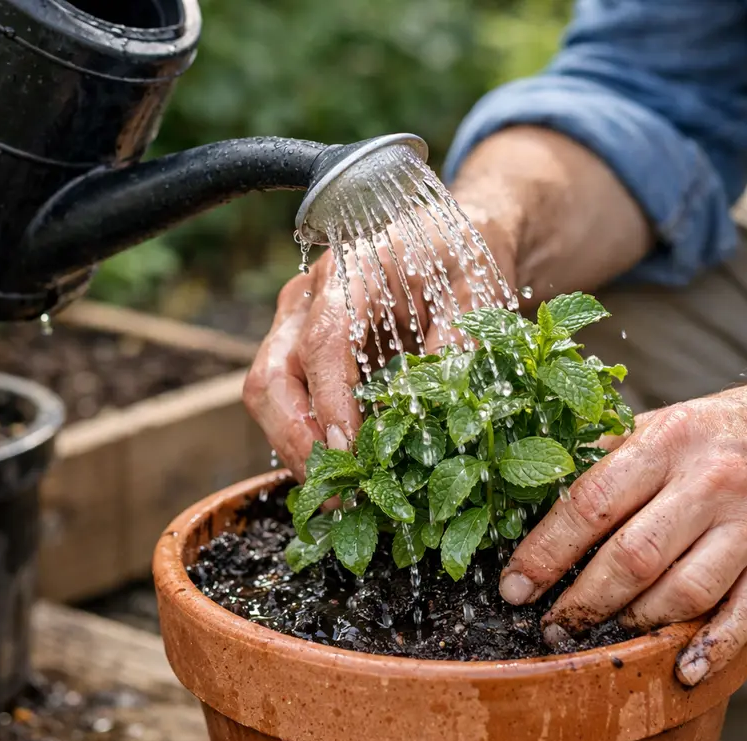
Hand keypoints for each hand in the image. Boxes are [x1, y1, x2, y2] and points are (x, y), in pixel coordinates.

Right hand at [245, 126, 653, 479]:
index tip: (351, 451)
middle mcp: (310, 296)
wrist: (452, 240)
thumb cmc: (465, 262)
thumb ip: (460, 343)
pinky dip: (306, 443)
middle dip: (298, 441)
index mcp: (353, 269)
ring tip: (342, 495)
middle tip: (340, 492)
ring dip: (296, 450)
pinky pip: (285, 404)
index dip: (332, 402)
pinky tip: (343, 473)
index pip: (324, 341)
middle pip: (271, 376)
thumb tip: (439, 409)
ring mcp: (296, 325)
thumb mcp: (480, 293)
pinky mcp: (299, 352)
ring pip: (267, 396)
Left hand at [498, 373, 746, 685]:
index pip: (591, 501)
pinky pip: (745, 615)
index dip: (545, 550)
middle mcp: (710, 482)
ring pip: (681, 593)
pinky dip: (710, 648)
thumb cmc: (743, 425)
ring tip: (601, 640)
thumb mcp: (674, 420)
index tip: (514, 584)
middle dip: (580, 601)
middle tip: (550, 626)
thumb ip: (614, 453)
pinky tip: (679, 671)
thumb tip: (542, 481)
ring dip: (633, 625)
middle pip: (630, 556)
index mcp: (670, 439)